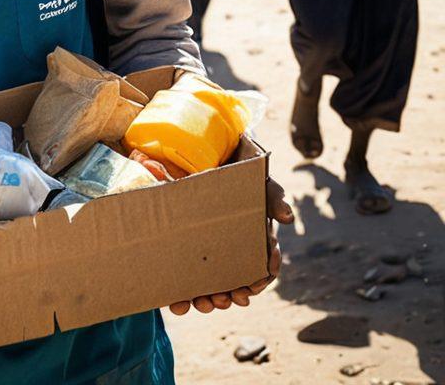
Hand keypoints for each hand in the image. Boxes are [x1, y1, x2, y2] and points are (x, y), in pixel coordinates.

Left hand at [169, 178, 292, 314]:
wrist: (212, 159)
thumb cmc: (242, 175)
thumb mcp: (260, 184)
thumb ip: (274, 197)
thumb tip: (288, 218)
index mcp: (257, 242)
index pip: (262, 270)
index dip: (256, 283)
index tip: (246, 290)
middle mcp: (236, 252)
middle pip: (235, 283)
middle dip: (228, 297)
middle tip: (220, 300)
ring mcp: (213, 252)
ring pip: (212, 285)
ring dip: (208, 300)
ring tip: (199, 304)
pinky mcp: (190, 249)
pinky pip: (189, 277)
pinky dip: (184, 293)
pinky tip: (175, 303)